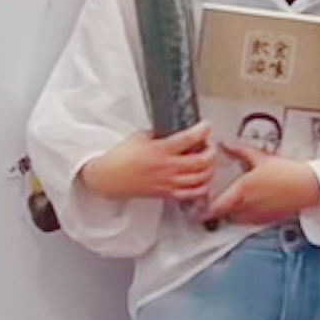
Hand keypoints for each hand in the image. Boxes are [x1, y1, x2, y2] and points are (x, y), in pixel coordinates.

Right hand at [84, 126, 218, 205]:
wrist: (108, 179)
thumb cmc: (120, 158)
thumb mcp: (139, 137)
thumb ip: (158, 133)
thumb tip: (173, 129)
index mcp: (159, 150)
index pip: (188, 138)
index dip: (203, 130)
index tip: (207, 126)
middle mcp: (166, 168)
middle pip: (201, 161)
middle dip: (211, 151)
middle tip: (209, 144)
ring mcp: (168, 182)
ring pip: (200, 178)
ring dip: (210, 168)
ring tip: (209, 161)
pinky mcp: (166, 193)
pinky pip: (191, 194)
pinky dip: (203, 187)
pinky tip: (205, 180)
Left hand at [199, 144, 319, 228]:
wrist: (310, 187)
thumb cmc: (290, 174)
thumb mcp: (262, 157)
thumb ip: (240, 151)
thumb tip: (226, 145)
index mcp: (243, 191)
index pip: (215, 207)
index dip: (203, 210)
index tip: (197, 208)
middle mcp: (247, 206)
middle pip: (223, 215)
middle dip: (217, 209)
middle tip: (213, 202)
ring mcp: (258, 215)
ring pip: (235, 219)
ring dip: (230, 213)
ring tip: (232, 204)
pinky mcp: (268, 220)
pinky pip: (249, 222)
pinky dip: (245, 216)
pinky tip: (250, 206)